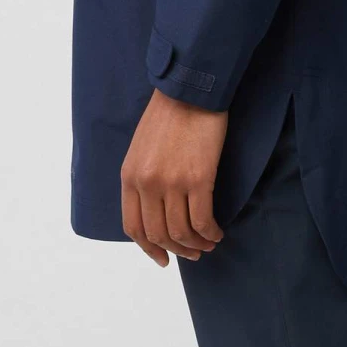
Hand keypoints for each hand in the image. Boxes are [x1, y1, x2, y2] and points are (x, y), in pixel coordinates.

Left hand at [121, 87, 227, 265]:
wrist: (191, 89)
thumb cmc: (169, 113)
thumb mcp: (142, 147)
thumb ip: (143, 177)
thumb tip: (155, 208)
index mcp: (129, 175)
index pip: (133, 226)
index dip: (149, 248)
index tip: (163, 258)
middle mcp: (147, 183)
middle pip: (159, 234)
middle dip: (177, 250)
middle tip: (192, 253)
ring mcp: (171, 183)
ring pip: (182, 232)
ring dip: (196, 244)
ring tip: (208, 243)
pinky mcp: (198, 179)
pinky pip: (202, 220)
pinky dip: (210, 232)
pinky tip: (217, 232)